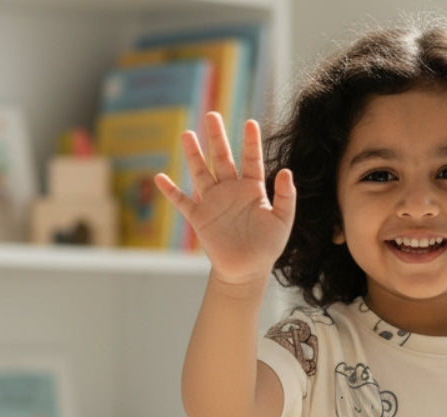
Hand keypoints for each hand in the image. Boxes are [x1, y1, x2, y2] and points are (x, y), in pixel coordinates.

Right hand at [154, 114, 295, 286]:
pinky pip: (182, 201)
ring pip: (201, 172)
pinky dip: (170, 191)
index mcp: (252, 189)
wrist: (247, 271)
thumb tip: (286, 171)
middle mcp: (230, 191)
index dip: (251, 142)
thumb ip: (286, 197)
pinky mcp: (200, 218)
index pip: (251, 160)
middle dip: (217, 137)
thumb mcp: (282, 222)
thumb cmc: (267, 248)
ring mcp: (213, 202)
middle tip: (212, 115)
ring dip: (193, 155)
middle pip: (222, 158)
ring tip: (187, 134)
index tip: (251, 123)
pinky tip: (160, 178)